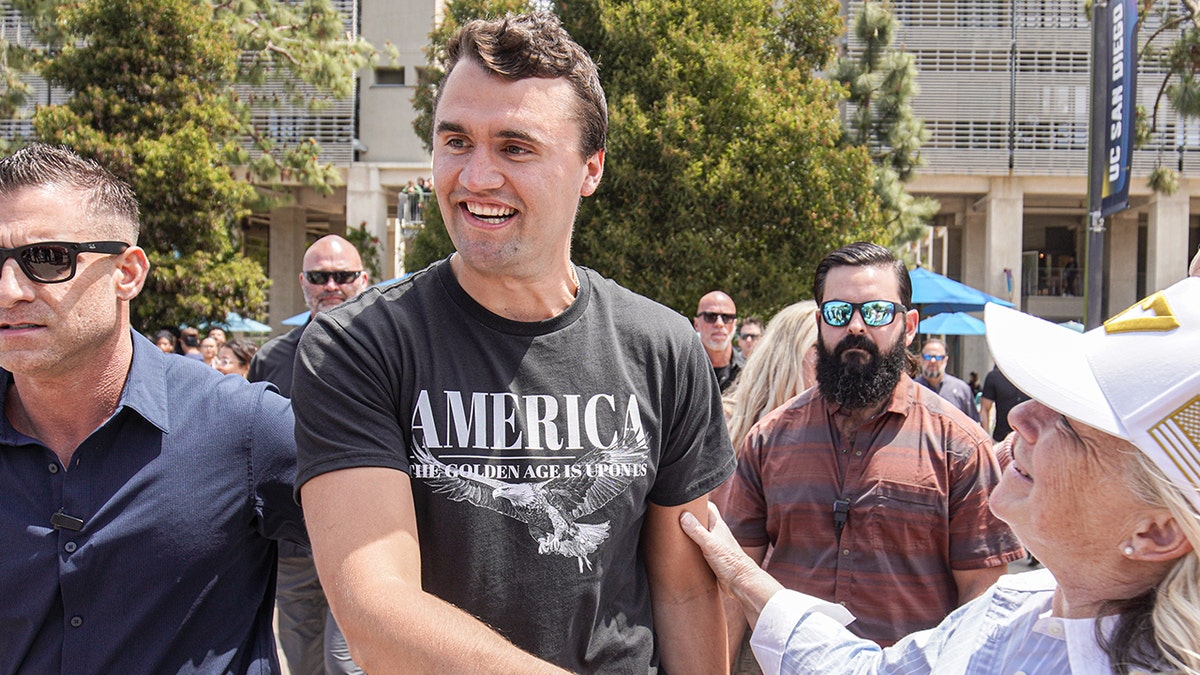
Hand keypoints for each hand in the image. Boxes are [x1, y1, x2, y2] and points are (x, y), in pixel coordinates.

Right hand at [680, 502, 782, 626]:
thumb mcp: (710, 544)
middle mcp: (716, 533)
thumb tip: (683, 515)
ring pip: (700, 534)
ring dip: (689, 532)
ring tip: (673, 530)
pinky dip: (691, 546)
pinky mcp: (712, 558)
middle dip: (690, 516)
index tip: (683, 497)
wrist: (741, 583)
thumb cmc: (730, 562)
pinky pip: (699, 548)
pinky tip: (681, 550)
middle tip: (673, 514)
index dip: (697, 500)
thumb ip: (696, 530)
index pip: (708, 506)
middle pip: (702, 519)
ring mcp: (714, 545)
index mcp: (718, 525)